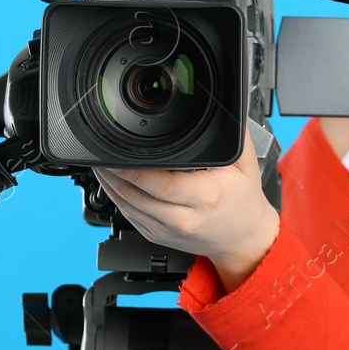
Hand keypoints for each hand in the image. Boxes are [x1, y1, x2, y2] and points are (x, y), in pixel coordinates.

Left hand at [94, 123, 279, 291]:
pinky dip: (117, 200)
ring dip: (110, 186)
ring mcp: (169, 230)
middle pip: (137, 196)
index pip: (161, 183)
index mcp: (205, 196)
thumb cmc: (244, 203)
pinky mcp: (159, 237)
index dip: (134, 171)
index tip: (118, 156)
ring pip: (128, 208)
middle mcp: (184, 217)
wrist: (244, 241)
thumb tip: (222, 108)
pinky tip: (113, 185)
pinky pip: (130, 218)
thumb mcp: (246, 165)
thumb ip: (235, 136)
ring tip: (102, 167)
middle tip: (102, 157)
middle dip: (114, 175)